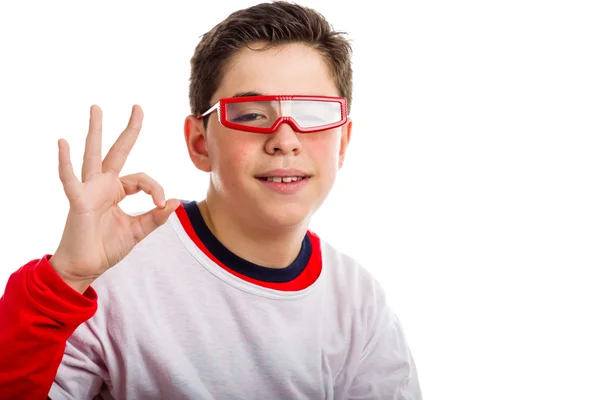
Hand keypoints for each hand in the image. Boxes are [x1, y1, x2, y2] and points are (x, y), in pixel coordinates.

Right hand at [49, 105, 179, 292]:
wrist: (86, 267)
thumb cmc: (106, 248)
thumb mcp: (138, 231)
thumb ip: (155, 217)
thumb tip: (175, 202)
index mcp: (118, 191)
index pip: (142, 179)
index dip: (155, 189)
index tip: (160, 204)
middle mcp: (103, 185)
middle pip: (117, 151)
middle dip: (129, 130)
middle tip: (137, 106)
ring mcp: (89, 190)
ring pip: (93, 155)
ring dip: (95, 132)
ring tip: (97, 108)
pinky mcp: (77, 200)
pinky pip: (70, 179)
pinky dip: (65, 162)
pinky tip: (62, 143)